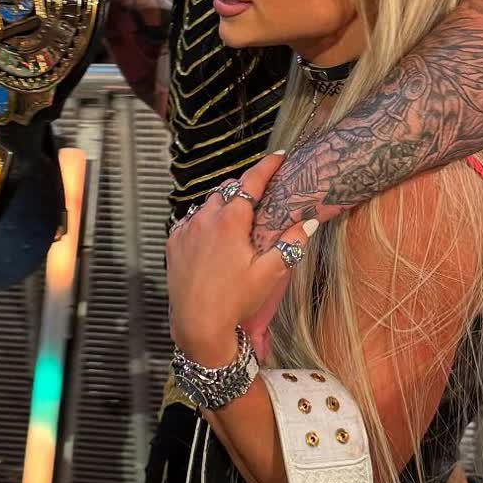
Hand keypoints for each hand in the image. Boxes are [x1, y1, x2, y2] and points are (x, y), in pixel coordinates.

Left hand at [167, 152, 316, 363]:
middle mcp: (205, 219)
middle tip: (260, 196)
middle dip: (244, 188)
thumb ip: (290, 244)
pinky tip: (213, 235)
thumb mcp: (269, 274)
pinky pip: (190, 221)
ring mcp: (186, 230)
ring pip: (207, 204)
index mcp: (230, 222)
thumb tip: (308, 222)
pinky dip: (204, 221)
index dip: (267, 166)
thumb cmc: (234, 302)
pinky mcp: (174, 243)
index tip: (279, 157)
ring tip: (237, 219)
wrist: (197, 325)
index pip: (251, 182)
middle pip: (228, 190)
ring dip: (223, 205)